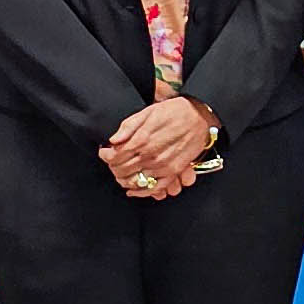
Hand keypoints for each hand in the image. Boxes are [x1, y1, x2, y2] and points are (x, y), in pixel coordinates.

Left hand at [101, 97, 218, 200]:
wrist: (199, 116)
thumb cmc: (174, 111)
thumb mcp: (147, 112)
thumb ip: (128, 127)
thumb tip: (113, 140)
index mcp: (142, 140)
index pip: (114, 156)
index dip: (106, 156)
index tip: (104, 152)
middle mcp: (150, 155)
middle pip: (122, 170)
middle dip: (113, 168)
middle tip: (112, 163)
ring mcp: (162, 166)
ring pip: (135, 181)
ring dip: (124, 180)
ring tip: (121, 174)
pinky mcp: (173, 171)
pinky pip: (154, 188)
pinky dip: (142, 191)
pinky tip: (134, 190)